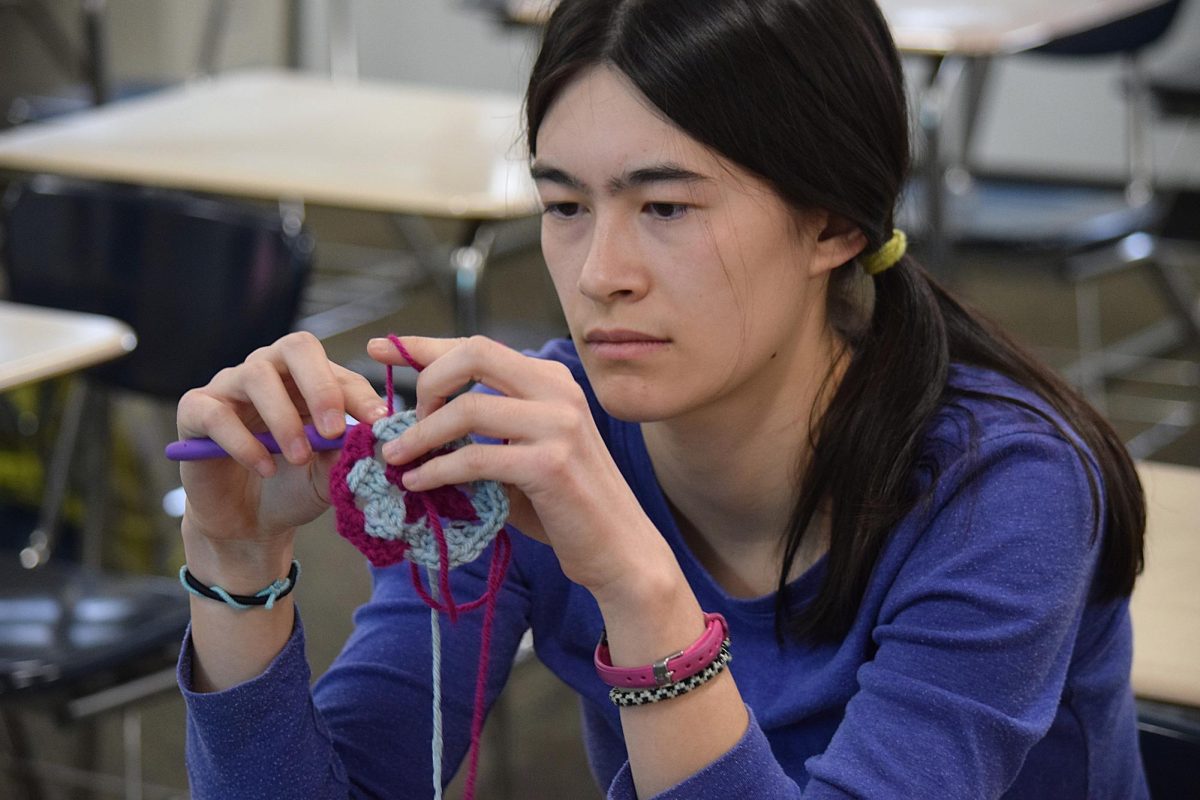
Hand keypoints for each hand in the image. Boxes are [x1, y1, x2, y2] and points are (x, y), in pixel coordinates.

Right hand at [176, 332, 387, 552]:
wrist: (249, 523)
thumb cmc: (293, 486)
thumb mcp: (329, 473)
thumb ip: (347, 452)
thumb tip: (372, 433)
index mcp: (306, 380)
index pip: (336, 371)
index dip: (359, 394)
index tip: (378, 423)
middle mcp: (268, 372)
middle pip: (295, 348)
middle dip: (320, 387)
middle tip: (333, 430)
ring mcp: (229, 387)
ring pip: (256, 376)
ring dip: (284, 419)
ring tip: (299, 457)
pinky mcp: (195, 411)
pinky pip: (217, 413)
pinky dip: (244, 442)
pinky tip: (264, 467)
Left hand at [373, 335, 661, 596]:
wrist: (620, 550)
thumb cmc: (567, 506)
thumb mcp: (524, 454)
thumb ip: (485, 434)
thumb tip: (417, 430)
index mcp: (552, 380)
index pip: (478, 346)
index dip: (424, 345)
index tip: (381, 347)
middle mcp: (558, 391)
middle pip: (473, 354)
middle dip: (426, 382)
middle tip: (405, 424)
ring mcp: (558, 424)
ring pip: (467, 408)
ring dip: (422, 434)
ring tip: (397, 458)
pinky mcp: (550, 464)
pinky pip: (475, 457)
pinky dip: (437, 469)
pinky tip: (419, 484)